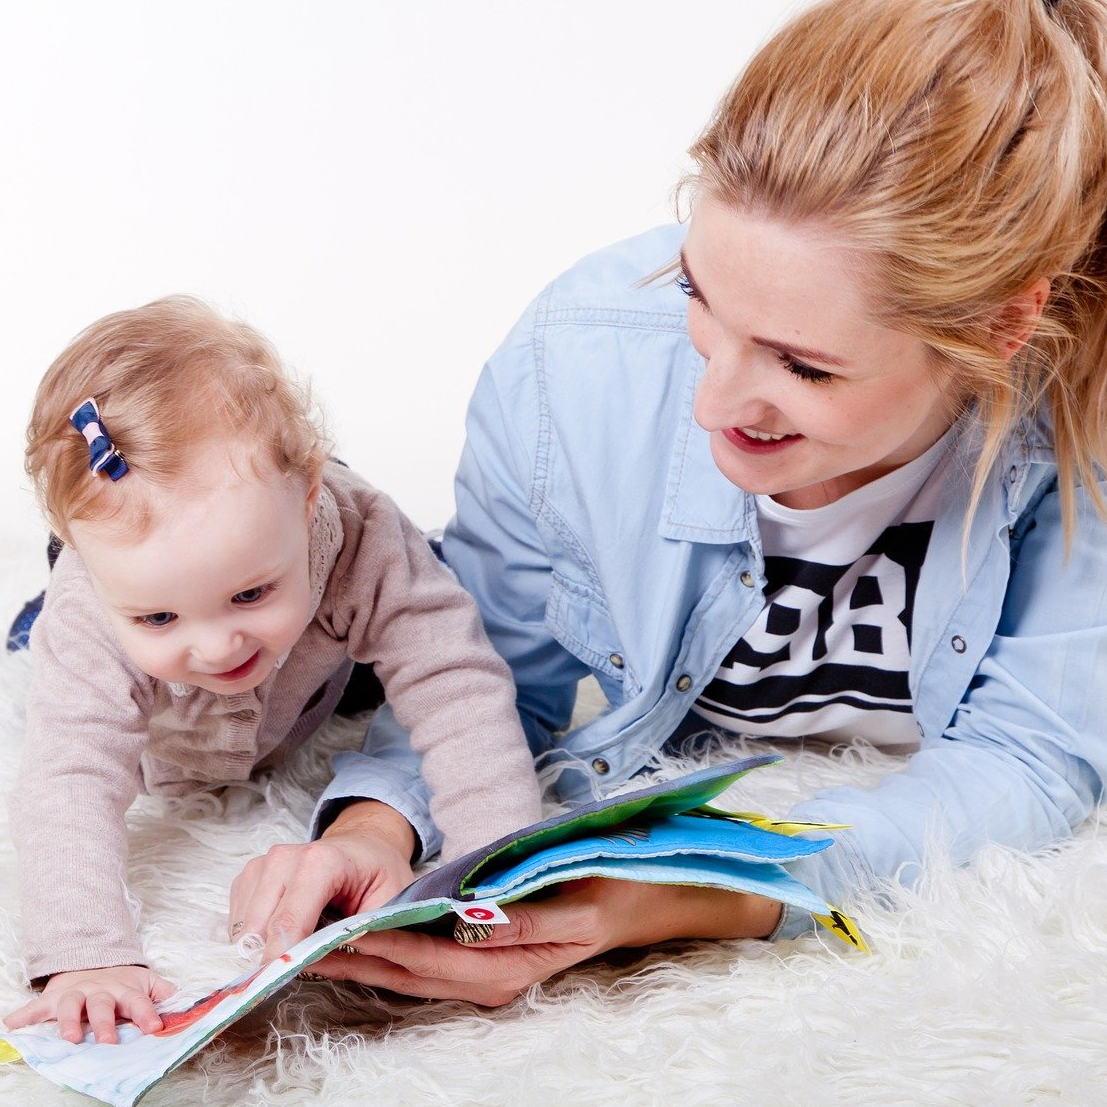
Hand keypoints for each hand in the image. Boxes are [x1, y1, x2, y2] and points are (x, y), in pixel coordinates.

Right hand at [2, 965, 176, 1044]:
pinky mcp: (54, 997)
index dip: (147, 1014)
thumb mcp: (145, 982)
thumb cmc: (121, 982)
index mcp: (125, 990)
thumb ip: (164, 993)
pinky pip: (36, 1006)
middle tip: (109, 1043)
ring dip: (68, 1022)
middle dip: (106, 1024)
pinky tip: (11, 1025)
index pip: (139, 1003)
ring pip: (71, 1006)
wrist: (91, 962)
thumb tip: (186, 1003)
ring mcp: (76, 993)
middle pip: (103, 1006)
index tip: (155, 1027)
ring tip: (69, 1039)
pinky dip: (23, 1016)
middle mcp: (100, 992)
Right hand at [230, 800, 416, 964]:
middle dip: (275, 957)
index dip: (283, 958)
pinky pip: (238, 923)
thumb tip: (315, 964)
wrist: (365, 845)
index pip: (288, 920)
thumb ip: (357, 934)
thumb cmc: (379, 874)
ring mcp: (262, 864)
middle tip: (302, 966)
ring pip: (244, 930)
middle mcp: (284, 857)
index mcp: (322, 860)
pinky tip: (286, 931)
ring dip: (265, 948)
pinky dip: (256, 938)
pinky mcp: (249, 876)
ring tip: (302, 942)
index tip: (283, 984)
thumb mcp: (387, 903)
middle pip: (259, 929)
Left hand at [300, 878, 782, 1005]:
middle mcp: (489, 980)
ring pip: (410, 973)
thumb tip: (471, 918)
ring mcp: (485, 975)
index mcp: (507, 968)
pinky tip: (358, 938)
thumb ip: (519, 915)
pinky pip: (425, 963)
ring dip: (361, 960)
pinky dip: (388, 952)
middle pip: (407, 974)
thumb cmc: (605, 890)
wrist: (639, 901)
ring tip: (310, 943)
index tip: (336, 931)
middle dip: (353, 960)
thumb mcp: (571, 900)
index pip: (428, 958)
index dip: (381, 945)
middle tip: (298, 944)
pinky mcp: (484, 962)